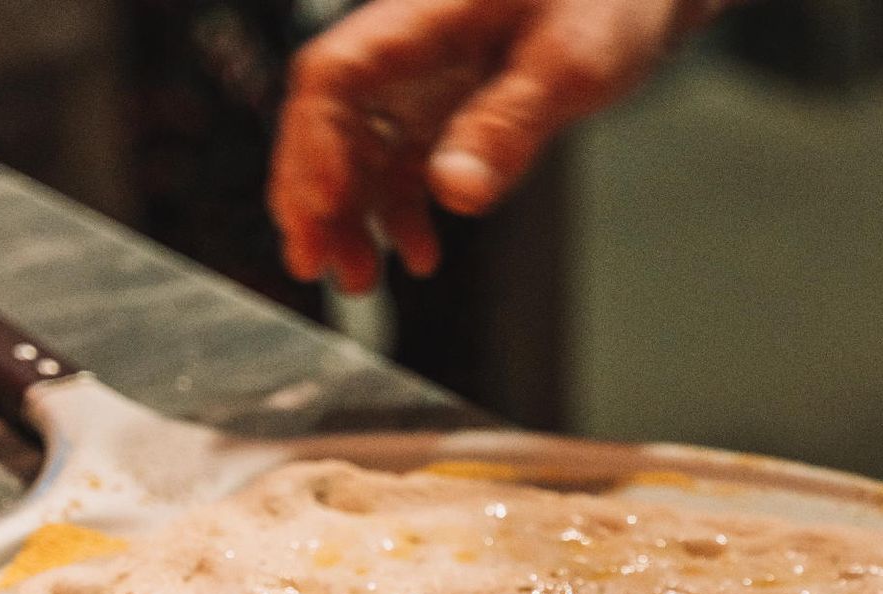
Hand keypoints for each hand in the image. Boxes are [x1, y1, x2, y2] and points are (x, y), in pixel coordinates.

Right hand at [269, 0, 717, 292]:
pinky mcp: (446, 112)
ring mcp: (423, 84)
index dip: (315, 142)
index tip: (324, 205)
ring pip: (357, 152)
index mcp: (422, 19)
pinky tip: (416, 255)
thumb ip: (510, 123)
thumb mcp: (568, 62)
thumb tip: (455, 191)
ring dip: (350, 217)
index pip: (335, 75)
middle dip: (313, 196)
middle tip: (315, 262)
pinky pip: (402, 166)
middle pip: (327, 120)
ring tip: (360, 278)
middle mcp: (408, 51)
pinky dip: (399, 213)